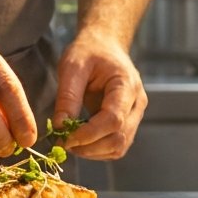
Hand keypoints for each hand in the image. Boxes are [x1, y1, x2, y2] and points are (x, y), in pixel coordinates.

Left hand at [53, 33, 146, 159]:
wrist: (104, 46)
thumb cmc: (89, 52)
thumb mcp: (72, 67)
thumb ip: (68, 97)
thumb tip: (60, 127)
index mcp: (126, 85)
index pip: (113, 120)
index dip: (89, 134)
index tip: (65, 138)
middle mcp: (136, 103)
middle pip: (119, 138)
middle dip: (89, 147)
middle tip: (63, 143)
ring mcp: (135, 114)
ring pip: (119, 147)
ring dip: (93, 152)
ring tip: (69, 142)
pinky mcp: (127, 122)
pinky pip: (116, 145)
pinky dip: (97, 150)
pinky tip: (80, 141)